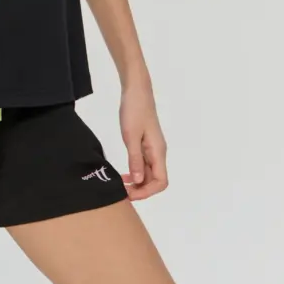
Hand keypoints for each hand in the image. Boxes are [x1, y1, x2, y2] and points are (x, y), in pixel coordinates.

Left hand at [119, 81, 168, 200]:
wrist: (136, 90)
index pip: (161, 182)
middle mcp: (158, 152)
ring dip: (138, 182)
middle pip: (156, 180)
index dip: (147, 192)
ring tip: (122, 184)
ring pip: (150, 173)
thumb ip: (135, 159)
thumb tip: (139, 181)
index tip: (129, 193)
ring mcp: (153, 148)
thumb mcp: (131, 136)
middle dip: (141, 189)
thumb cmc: (134, 111)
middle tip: (122, 191)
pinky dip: (136, 171)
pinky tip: (125, 172)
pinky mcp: (146, 143)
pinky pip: (145, 164)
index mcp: (158, 151)